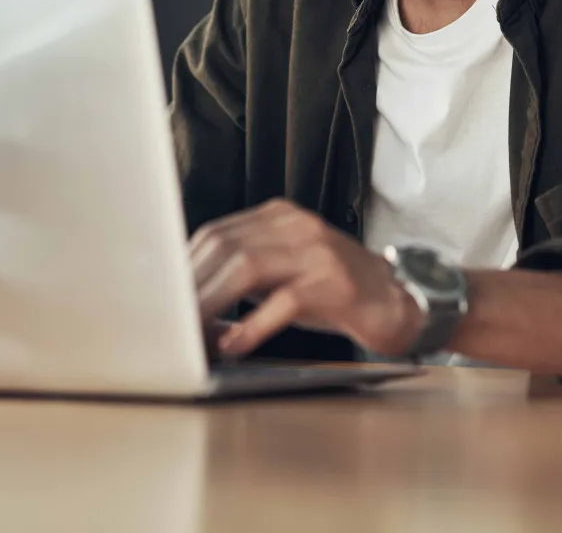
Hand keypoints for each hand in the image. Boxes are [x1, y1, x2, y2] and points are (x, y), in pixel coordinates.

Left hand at [189, 199, 421, 358]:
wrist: (400, 302)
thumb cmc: (334, 292)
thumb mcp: (284, 273)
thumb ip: (242, 275)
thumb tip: (187, 300)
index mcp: (278, 217)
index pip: (215, 234)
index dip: (184, 268)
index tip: (161, 299)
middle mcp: (296, 226)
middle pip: (224, 247)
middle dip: (191, 288)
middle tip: (169, 324)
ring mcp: (317, 252)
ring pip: (247, 266)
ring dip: (211, 304)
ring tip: (192, 335)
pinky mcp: (335, 284)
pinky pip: (284, 301)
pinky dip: (253, 325)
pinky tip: (234, 345)